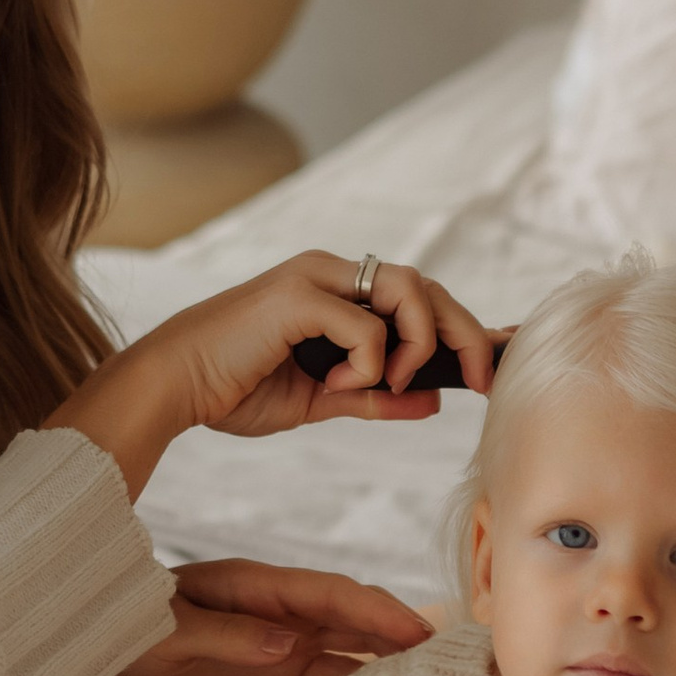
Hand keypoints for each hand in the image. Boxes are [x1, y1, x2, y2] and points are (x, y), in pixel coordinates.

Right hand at [51, 254, 499, 495]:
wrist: (174, 387)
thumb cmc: (236, 389)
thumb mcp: (321, 400)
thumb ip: (374, 397)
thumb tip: (432, 402)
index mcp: (338, 293)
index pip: (418, 298)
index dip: (464, 325)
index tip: (502, 356)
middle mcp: (333, 273)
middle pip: (427, 288)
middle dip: (464, 334)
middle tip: (481, 380)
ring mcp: (317, 278)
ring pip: (408, 290)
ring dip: (418, 343)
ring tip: (396, 383)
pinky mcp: (299, 295)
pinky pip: (366, 326)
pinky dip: (369, 364)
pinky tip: (338, 386)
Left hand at [121, 555, 434, 675]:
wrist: (100, 642)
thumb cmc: (128, 629)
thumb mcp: (170, 635)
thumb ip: (229, 637)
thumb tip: (291, 644)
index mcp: (253, 588)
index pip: (328, 594)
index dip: (374, 610)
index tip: (417, 630)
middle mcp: (274, 609)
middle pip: (348, 613)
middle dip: (396, 628)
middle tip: (446, 653)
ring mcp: (276, 636)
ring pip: (343, 640)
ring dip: (384, 654)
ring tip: (430, 674)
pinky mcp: (270, 666)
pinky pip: (322, 670)